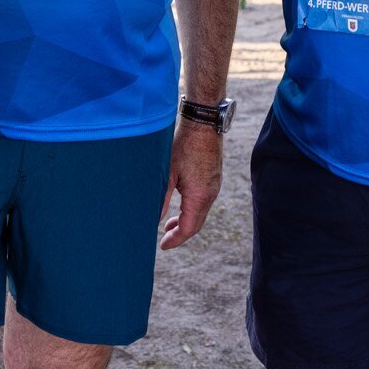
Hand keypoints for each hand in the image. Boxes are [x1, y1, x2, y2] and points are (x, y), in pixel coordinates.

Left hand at [159, 121, 223, 249]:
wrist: (203, 123)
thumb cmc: (184, 145)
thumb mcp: (168, 172)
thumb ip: (162, 198)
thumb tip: (154, 218)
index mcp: (200, 196)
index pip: (189, 228)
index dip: (175, 239)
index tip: (162, 246)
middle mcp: (210, 194)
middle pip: (196, 224)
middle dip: (180, 233)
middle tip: (164, 238)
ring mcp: (214, 186)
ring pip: (200, 213)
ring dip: (186, 221)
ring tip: (169, 224)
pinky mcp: (213, 178)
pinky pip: (204, 201)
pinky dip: (192, 209)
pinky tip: (181, 206)